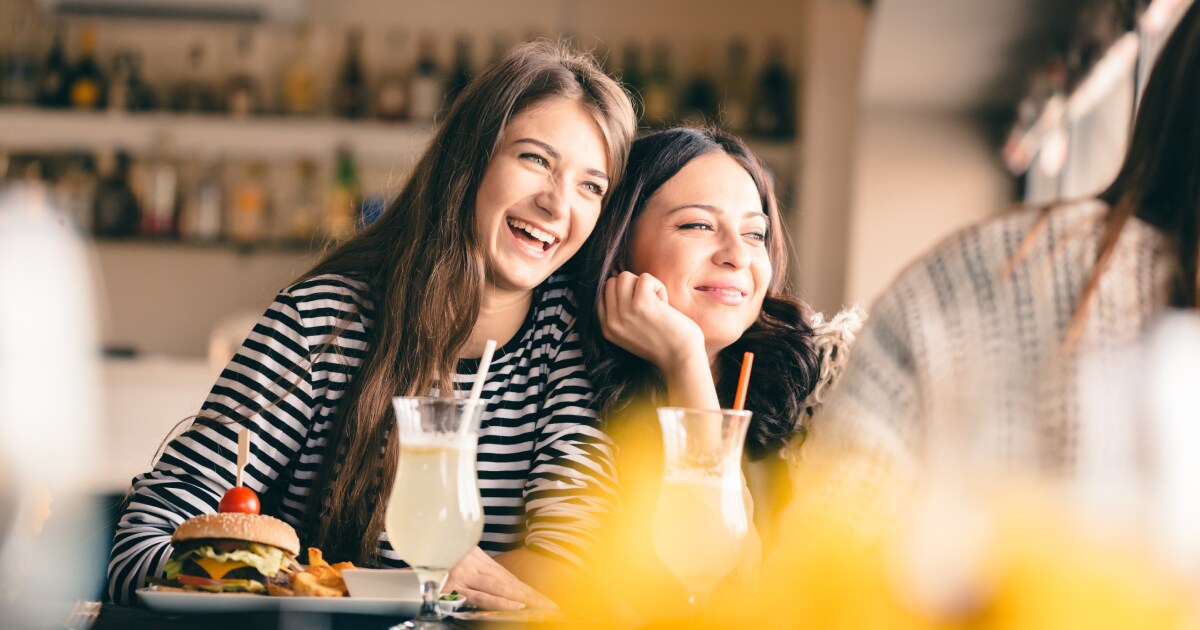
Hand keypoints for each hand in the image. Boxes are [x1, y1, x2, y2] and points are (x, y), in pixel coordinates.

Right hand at [443, 546, 557, 610]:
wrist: (414, 538)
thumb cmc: (433, 552)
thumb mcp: (455, 557)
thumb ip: (472, 569)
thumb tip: (495, 585)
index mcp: (476, 558)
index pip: (507, 577)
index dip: (526, 590)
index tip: (545, 601)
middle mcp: (472, 564)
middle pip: (508, 583)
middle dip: (531, 598)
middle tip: (551, 608)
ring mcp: (463, 574)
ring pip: (498, 589)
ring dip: (522, 600)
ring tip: (541, 610)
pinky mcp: (452, 584)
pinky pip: (480, 595)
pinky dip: (500, 601)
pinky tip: (516, 606)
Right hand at [598, 272, 705, 372]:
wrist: (681, 359)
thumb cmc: (663, 343)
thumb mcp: (630, 332)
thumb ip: (620, 313)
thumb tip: (619, 280)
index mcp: (606, 328)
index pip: (602, 295)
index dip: (622, 293)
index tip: (639, 307)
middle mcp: (611, 321)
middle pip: (612, 282)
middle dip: (632, 287)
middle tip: (649, 305)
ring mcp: (624, 312)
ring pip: (625, 276)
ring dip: (644, 285)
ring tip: (656, 303)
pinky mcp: (641, 303)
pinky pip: (645, 278)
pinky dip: (658, 286)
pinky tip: (664, 305)